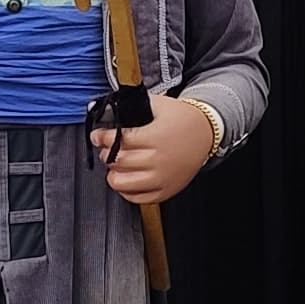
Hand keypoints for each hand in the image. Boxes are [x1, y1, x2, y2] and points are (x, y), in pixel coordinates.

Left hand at [97, 92, 216, 205]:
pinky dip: (126, 191)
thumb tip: (110, 108)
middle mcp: (158, 159)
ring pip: (124, 183)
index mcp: (155, 137)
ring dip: (113, 174)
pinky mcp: (167, 190)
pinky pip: (139, 198)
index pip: (118, 140)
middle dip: (106, 154)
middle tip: (106, 148)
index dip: (102, 138)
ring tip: (115, 166)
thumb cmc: (183, 119)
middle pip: (118, 161)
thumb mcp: (160, 105)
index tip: (97, 136)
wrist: (207, 133)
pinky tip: (126, 180)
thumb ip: (135, 105)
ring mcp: (162, 177)